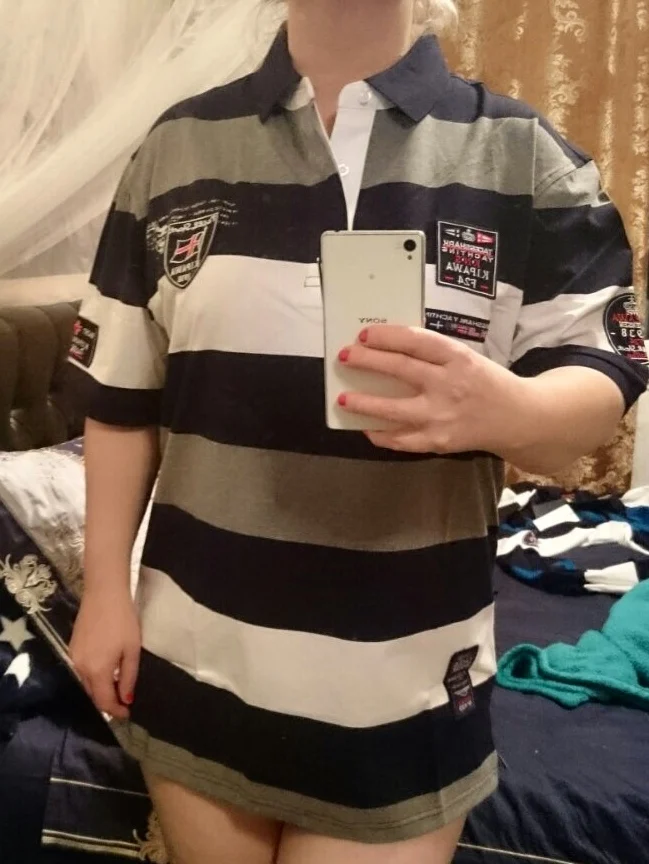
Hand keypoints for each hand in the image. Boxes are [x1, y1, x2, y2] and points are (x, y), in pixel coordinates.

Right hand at [70, 582, 140, 719]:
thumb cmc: (123, 620)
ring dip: (100, 689)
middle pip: (92, 695)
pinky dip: (93, 677)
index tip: (128, 714)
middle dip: (107, 702)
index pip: (104, 701)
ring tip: (117, 688)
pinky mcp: (72, 648)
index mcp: (97, 670)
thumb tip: (126, 699)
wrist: (104, 594)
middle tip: (124, 702)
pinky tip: (106, 671)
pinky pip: (82, 671)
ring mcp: (74, 657)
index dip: (116, 711)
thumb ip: (128, 676)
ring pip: (86, 683)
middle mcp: (81, 668)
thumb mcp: (132, 649)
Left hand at [338, 325, 532, 454]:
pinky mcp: (439, 441)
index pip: (415, 341)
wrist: (518, 418)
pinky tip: (366, 428)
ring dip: (364, 403)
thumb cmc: (485, 382)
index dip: (386, 336)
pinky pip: (402, 440)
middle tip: (345, 357)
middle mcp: (449, 384)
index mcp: (457, 357)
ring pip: (394, 409)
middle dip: (367, 361)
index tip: (363, 334)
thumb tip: (386, 350)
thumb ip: (433, 355)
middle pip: (400, 369)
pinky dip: (381, 435)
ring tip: (343, 399)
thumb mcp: (465, 359)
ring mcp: (442, 415)